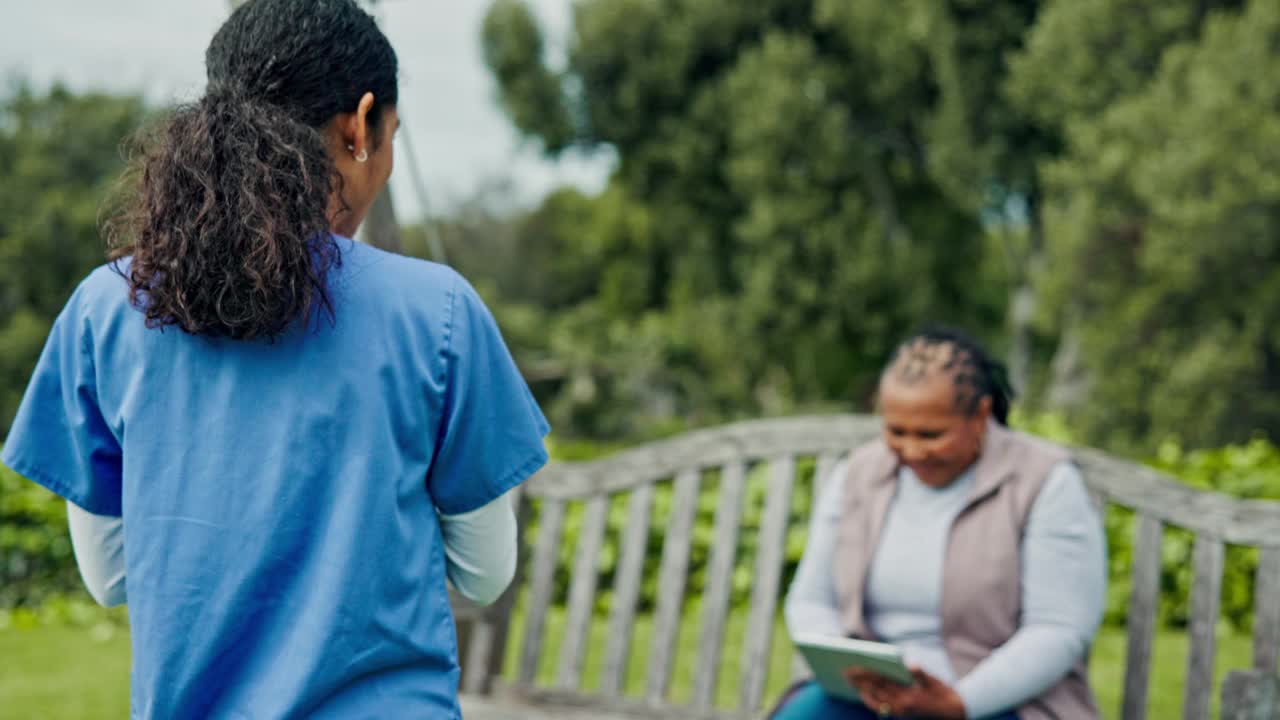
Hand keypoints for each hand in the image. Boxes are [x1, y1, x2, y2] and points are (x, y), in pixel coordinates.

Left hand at [844, 665, 967, 718]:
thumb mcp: (935, 683)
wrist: (954, 713)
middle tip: (845, 671)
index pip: (883, 683)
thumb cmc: (943, 694)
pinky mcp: (901, 713)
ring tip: (850, 681)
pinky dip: (871, 701)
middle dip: (860, 681)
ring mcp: (901, 711)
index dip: (868, 675)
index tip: (855, 667)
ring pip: (876, 700)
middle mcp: (902, 706)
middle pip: (876, 691)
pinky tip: (863, 693)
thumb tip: (911, 665)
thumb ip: (921, 675)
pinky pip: (882, 708)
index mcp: (909, 696)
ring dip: (862, 690)